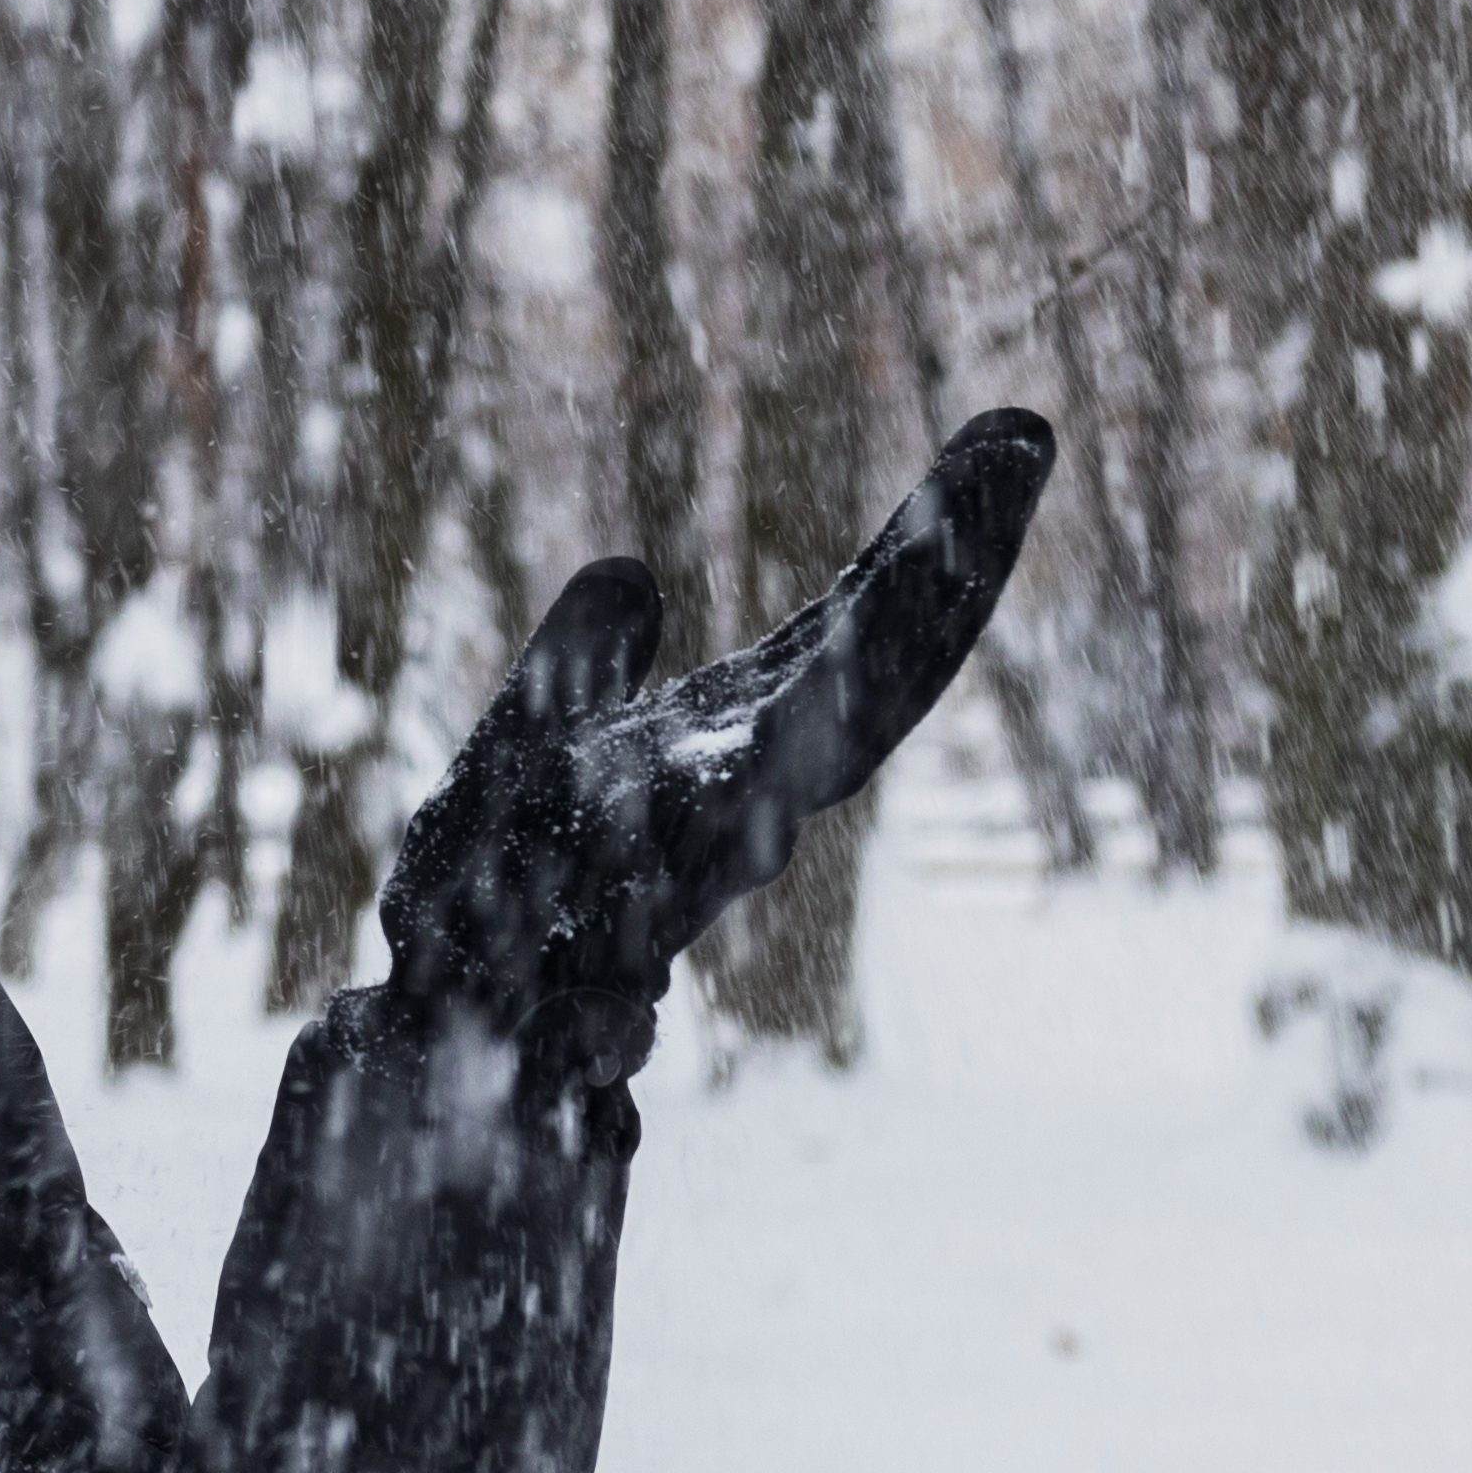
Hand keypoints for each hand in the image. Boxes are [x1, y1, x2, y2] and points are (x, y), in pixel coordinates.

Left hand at [377, 409, 1055, 1025]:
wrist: (446, 1040)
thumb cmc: (500, 898)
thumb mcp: (531, 743)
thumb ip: (581, 665)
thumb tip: (634, 572)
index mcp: (729, 750)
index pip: (859, 640)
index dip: (939, 548)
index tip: (1025, 432)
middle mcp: (732, 809)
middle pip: (866, 691)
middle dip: (939, 577)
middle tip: (1021, 446)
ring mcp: (673, 877)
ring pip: (781, 781)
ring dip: (862, 679)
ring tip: (918, 573)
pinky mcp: (591, 947)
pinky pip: (653, 897)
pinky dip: (719, 828)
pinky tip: (759, 797)